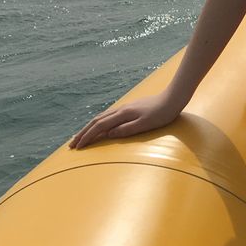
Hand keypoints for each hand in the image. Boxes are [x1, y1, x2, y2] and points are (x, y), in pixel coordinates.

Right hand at [69, 91, 184, 148]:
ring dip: (89, 127)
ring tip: (81, 136)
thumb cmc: (162, 114)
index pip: (99, 127)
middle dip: (83, 133)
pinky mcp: (130, 108)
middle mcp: (121, 109)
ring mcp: (125, 107)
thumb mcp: (144, 125)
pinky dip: (99, 122)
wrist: (173, 98)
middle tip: (72, 145)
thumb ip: (125, 130)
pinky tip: (99, 126)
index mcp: (123, 114)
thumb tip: (107, 135)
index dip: (87, 137)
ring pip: (101, 117)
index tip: (77, 147)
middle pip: (96, 121)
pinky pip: (109, 116)